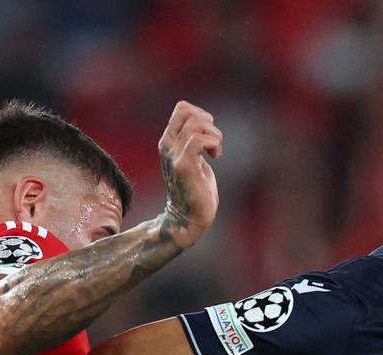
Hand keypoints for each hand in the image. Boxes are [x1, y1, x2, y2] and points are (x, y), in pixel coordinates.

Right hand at [157, 101, 221, 247]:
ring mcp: (174, 156)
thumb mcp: (192, 158)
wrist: (188, 218)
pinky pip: (199, 140)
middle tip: (213, 145)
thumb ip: (193, 140)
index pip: (182, 108)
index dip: (201, 115)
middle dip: (209, 124)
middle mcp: (167, 145)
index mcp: (168, 141)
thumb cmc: (195, 189)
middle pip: (189, 112)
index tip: (208, 136)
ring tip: (215, 153)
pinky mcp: (184, 167)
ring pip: (196, 124)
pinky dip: (213, 144)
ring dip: (214, 136)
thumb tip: (204, 121)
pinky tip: (215, 157)